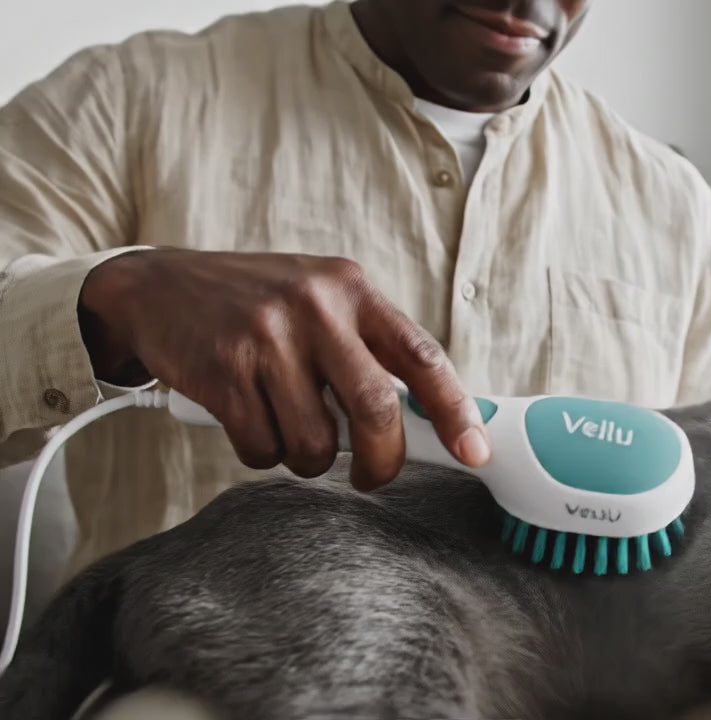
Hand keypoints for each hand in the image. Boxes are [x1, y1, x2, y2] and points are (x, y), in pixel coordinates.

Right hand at [78, 248, 489, 488]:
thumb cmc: (256, 306)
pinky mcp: (223, 369)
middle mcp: (316, 306)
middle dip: (382, 460)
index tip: (475, 452)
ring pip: (315, 440)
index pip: (423, 356)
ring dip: (308, 458)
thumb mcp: (321, 301)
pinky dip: (262, 453)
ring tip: (290, 430)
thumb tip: (429, 419)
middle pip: (375, 408)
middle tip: (373, 476)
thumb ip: (369, 349)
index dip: (455, 411)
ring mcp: (268, 336)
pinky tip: (249, 421)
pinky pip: (262, 447)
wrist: (156, 288)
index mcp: (353, 289)